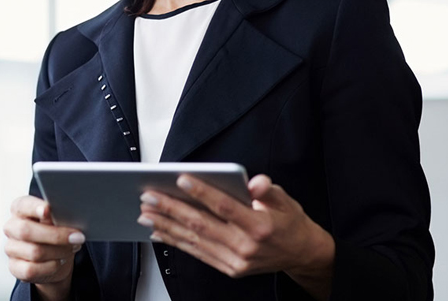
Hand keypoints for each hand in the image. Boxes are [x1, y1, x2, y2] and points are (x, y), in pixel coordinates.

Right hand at [4, 195, 84, 300]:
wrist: (53, 257)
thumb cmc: (54, 230)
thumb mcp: (56, 219)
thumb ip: (54, 215)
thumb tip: (61, 212)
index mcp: (20, 209)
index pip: (23, 205)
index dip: (34, 207)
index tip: (48, 208)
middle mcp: (11, 227)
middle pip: (27, 231)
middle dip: (56, 235)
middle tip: (77, 237)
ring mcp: (11, 248)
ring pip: (34, 252)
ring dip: (59, 251)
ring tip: (73, 248)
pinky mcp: (14, 267)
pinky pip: (32, 270)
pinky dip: (51, 266)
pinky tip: (60, 261)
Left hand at [138, 174, 334, 299]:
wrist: (301, 255)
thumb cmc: (289, 221)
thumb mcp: (285, 199)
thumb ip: (267, 189)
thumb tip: (254, 181)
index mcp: (259, 226)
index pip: (225, 207)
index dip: (202, 192)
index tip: (181, 178)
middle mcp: (245, 246)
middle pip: (202, 224)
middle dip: (172, 209)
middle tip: (149, 196)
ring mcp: (236, 261)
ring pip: (194, 240)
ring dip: (166, 226)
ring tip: (145, 214)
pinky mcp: (229, 269)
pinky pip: (198, 254)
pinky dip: (176, 242)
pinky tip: (159, 233)